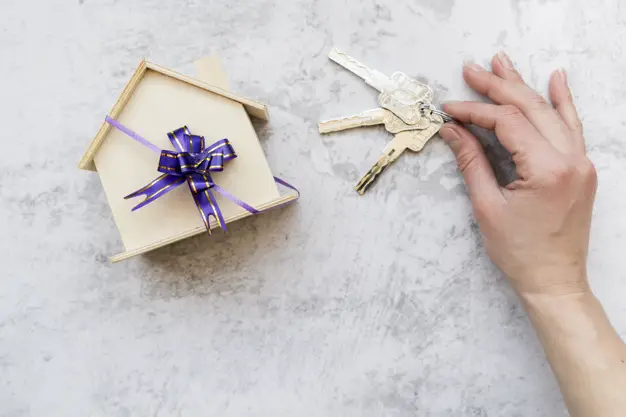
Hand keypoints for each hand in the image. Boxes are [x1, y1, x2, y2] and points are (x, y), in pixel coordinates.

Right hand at [439, 52, 596, 296]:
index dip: (475, 111)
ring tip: (502, 63)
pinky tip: (557, 80)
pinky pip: (571, 127)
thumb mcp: (487, 206)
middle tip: (472, 69)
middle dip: (498, 87)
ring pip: (550, 112)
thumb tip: (453, 131)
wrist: (554, 281)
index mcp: (549, 169)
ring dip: (524, 87)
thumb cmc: (520, 252)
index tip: (450, 108)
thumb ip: (471, 162)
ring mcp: (581, 162)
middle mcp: (572, 159)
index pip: (508, 123)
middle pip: (530, 108)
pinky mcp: (581, 168)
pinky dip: (562, 103)